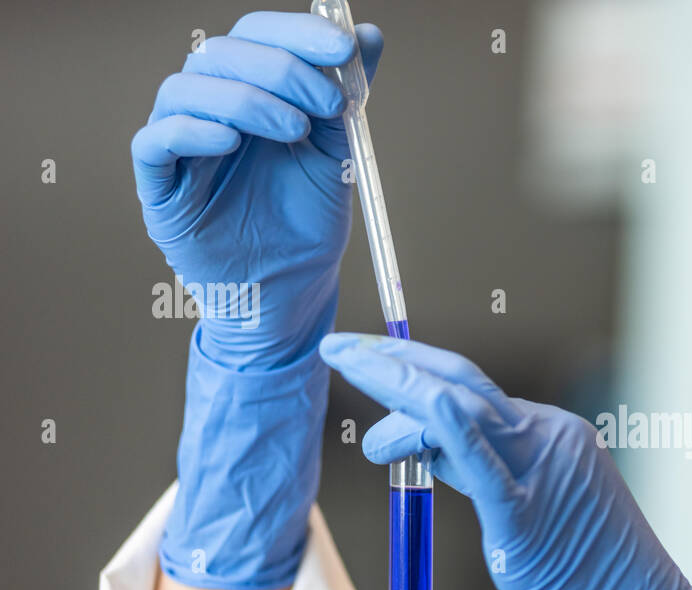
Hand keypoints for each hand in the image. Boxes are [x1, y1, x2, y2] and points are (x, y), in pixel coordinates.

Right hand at [131, 11, 382, 368]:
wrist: (292, 290)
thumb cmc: (307, 223)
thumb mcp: (338, 155)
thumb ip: (347, 97)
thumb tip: (371, 35)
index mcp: (250, 91)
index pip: (257, 36)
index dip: (297, 31)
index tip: (344, 48)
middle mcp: (209, 108)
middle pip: (221, 54)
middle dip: (280, 68)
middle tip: (326, 102)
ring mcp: (179, 144)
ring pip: (184, 89)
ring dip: (245, 99)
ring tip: (295, 131)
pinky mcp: (159, 186)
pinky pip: (155, 142)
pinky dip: (192, 131)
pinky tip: (232, 142)